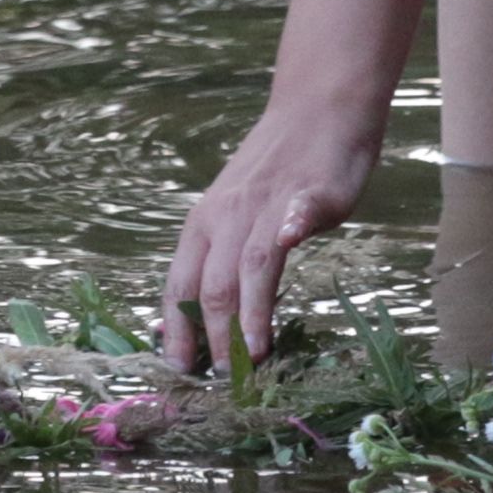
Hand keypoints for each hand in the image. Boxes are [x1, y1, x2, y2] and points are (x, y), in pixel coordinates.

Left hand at [160, 91, 384, 373]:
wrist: (315, 111)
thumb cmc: (276, 174)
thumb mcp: (235, 217)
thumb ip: (225, 262)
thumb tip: (211, 321)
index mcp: (203, 225)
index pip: (177, 285)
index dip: (176, 330)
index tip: (178, 372)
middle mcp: (226, 216)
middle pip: (212, 284)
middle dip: (217, 339)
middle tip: (227, 382)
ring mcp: (266, 203)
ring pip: (251, 263)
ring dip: (251, 311)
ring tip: (254, 353)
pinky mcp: (308, 191)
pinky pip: (297, 209)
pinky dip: (292, 223)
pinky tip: (291, 237)